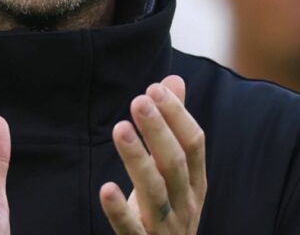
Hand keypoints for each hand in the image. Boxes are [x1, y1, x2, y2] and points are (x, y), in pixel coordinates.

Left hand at [99, 76, 206, 233]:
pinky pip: (130, 228)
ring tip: (120, 128)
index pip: (193, 145)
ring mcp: (165, 226)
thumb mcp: (176, 172)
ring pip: (153, 191)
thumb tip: (173, 80)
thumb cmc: (168, 209)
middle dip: (158, 131)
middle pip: (174, 163)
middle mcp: (184, 203)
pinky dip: (118, 209)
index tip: (155, 88)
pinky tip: (105, 188)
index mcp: (194, 183)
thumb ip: (173, 127)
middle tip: (138, 100)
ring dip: (137, 158)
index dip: (177, 116)